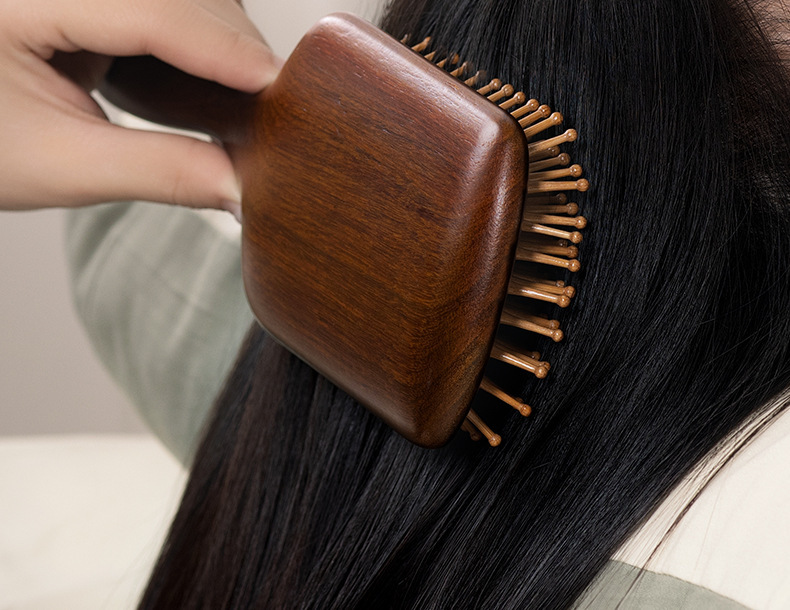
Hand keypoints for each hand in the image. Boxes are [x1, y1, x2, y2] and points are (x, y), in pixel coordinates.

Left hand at [0, 0, 278, 214]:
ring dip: (215, 35)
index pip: (148, 9)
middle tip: (275, 105)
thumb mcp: (58, 165)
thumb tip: (242, 185)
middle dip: (229, 43)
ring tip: (245, 92)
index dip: (221, 49)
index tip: (279, 87)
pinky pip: (159, 2)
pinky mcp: (87, 0)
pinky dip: (191, 34)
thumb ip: (157, 171)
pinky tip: (205, 71)